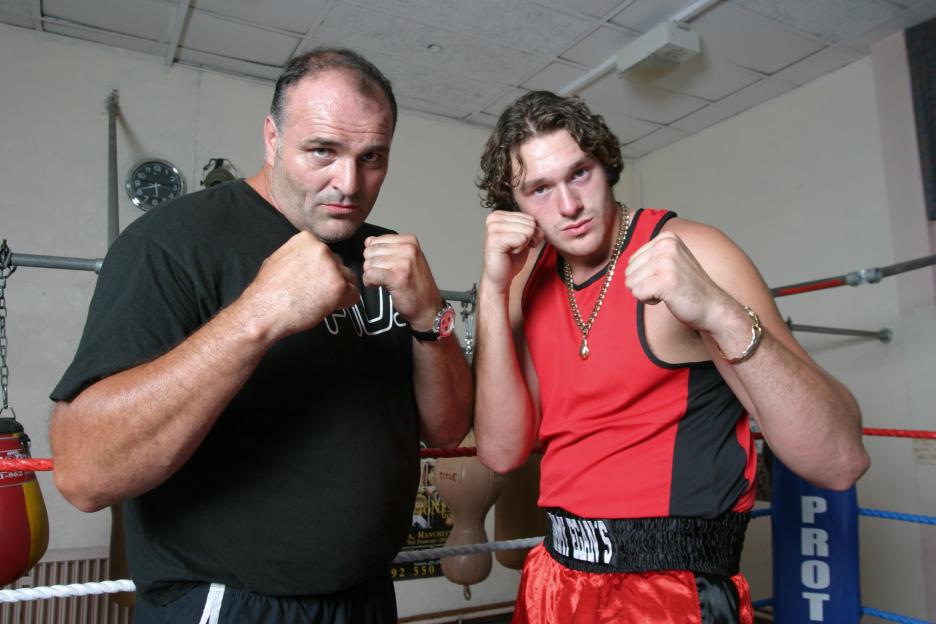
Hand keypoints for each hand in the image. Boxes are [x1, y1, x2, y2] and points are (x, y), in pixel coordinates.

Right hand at [245, 231, 359, 337]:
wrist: (263, 311)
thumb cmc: (268, 291)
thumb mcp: (280, 259)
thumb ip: (300, 256)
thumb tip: (310, 261)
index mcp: (307, 239)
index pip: (327, 254)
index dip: (321, 270)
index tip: (312, 279)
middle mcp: (322, 249)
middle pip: (339, 265)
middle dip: (330, 280)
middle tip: (313, 293)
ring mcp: (332, 267)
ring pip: (348, 280)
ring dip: (338, 291)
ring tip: (317, 300)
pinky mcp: (339, 287)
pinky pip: (354, 296)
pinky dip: (344, 304)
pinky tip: (326, 307)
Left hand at [362, 234, 440, 329]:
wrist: (428, 308)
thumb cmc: (417, 286)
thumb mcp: (406, 259)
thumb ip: (388, 248)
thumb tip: (368, 241)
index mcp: (410, 241)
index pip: (375, 241)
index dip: (375, 256)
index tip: (386, 266)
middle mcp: (408, 248)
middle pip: (370, 252)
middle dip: (372, 265)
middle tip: (385, 276)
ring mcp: (404, 262)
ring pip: (369, 264)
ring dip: (371, 275)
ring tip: (385, 282)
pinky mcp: (397, 277)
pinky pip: (370, 275)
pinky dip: (370, 282)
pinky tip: (379, 286)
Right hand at [481, 211, 542, 291]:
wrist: (500, 276)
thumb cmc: (511, 258)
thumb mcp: (525, 237)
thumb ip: (532, 227)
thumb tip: (539, 227)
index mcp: (499, 215)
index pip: (529, 218)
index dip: (530, 234)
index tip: (517, 243)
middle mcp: (494, 218)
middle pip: (530, 223)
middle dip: (528, 239)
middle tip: (515, 248)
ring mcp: (493, 228)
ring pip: (527, 230)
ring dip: (523, 244)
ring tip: (511, 250)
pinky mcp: (495, 239)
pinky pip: (522, 238)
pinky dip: (519, 249)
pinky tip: (509, 253)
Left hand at [624, 231, 733, 332]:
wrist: (713, 307)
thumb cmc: (688, 288)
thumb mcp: (670, 261)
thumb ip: (649, 256)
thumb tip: (615, 260)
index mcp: (667, 237)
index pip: (631, 261)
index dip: (645, 276)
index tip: (667, 277)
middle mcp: (666, 245)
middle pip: (628, 271)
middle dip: (644, 284)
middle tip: (668, 287)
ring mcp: (667, 262)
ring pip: (631, 283)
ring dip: (647, 293)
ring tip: (669, 291)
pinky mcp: (666, 280)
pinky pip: (637, 294)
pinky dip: (649, 301)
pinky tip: (668, 298)